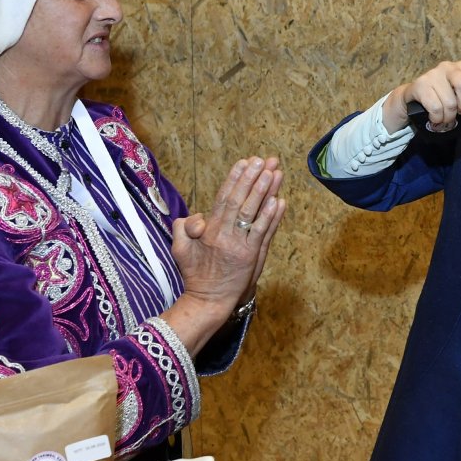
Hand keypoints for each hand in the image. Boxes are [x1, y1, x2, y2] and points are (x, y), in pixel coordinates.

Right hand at [168, 156, 286, 349]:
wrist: (208, 300)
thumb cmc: (195, 273)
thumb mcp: (180, 248)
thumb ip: (184, 228)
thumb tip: (197, 217)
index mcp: (209, 230)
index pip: (223, 198)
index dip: (235, 179)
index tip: (245, 161)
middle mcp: (225, 234)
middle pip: (240, 201)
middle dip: (253, 178)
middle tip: (264, 160)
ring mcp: (240, 245)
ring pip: (254, 213)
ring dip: (265, 192)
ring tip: (275, 172)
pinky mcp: (252, 256)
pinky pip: (263, 233)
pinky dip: (272, 217)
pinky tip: (280, 202)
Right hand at [383, 61, 460, 133]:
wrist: (415, 95)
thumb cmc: (443, 96)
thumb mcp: (460, 95)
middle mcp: (449, 67)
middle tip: (459, 112)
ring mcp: (433, 74)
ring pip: (450, 102)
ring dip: (449, 117)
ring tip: (445, 117)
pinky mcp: (421, 84)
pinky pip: (436, 108)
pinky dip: (437, 118)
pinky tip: (435, 118)